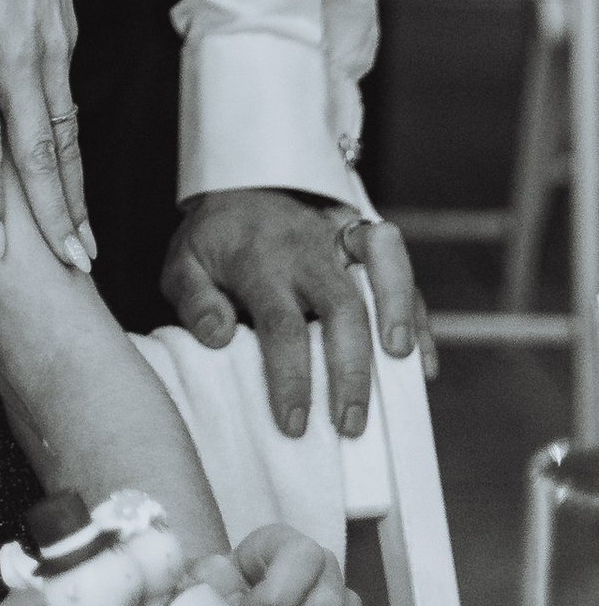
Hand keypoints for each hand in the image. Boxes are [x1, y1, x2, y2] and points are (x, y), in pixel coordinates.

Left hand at [0, 0, 90, 269]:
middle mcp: (22, 54)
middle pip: (39, 148)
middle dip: (54, 214)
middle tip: (69, 270)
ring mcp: (53, 50)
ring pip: (65, 136)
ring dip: (75, 196)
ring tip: (84, 250)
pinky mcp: (69, 41)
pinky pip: (72, 110)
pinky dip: (79, 157)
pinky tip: (80, 193)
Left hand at [162, 189, 434, 437]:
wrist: (241, 182)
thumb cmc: (216, 241)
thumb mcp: (184, 264)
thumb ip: (195, 300)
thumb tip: (219, 337)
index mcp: (260, 260)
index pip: (281, 324)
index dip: (291, 377)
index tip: (293, 423)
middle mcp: (307, 249)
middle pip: (342, 306)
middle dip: (352, 369)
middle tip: (350, 423)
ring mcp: (342, 242)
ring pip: (385, 269)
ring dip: (401, 318)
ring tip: (406, 370)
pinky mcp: (366, 244)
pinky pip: (402, 272)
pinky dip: (418, 316)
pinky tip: (422, 363)